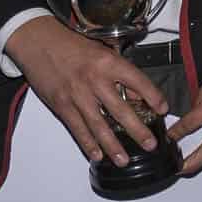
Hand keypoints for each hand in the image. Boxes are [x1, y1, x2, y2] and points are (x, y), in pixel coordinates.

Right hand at [7, 15, 168, 168]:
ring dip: (113, 145)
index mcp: (108, 63)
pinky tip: (97, 155)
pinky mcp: (62, 105)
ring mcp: (77, 95)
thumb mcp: (102, 51)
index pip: (137, 81)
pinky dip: (88, 143)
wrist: (38, 42)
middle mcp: (94, 80)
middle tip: (150, 144)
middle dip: (137, 130)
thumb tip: (138, 95)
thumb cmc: (72, 46)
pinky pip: (78, 128)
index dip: (153, 96)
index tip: (163, 109)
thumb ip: (120, 72)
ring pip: (99, 125)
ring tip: (124, 160)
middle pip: (120, 110)